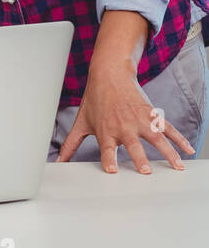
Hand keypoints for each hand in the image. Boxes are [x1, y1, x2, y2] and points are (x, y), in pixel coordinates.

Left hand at [58, 53, 192, 172]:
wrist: (109, 76)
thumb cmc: (94, 102)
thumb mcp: (81, 123)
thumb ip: (70, 145)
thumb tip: (58, 161)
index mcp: (106, 131)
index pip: (106, 148)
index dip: (108, 159)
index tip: (112, 171)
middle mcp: (123, 127)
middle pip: (132, 145)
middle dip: (139, 158)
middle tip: (145, 171)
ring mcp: (139, 121)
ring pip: (156, 138)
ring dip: (167, 152)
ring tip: (176, 166)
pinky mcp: (151, 115)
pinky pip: (168, 128)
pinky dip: (180, 139)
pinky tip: (189, 150)